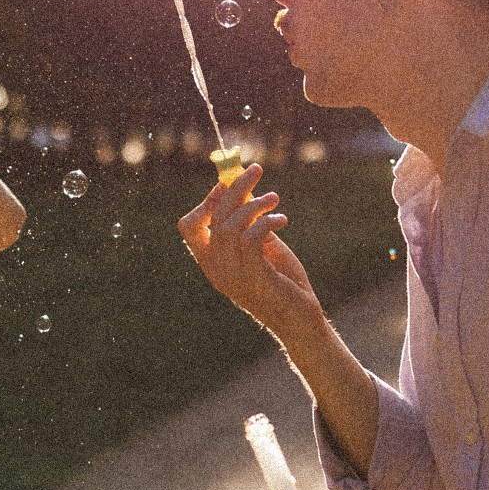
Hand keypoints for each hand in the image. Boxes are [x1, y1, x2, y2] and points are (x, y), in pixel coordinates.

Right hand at [177, 164, 321, 338]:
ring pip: (231, 224)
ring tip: (274, 198)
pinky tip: (282, 219)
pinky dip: (266, 220)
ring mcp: (233, 275)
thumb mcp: (263, 248)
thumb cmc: (283, 283)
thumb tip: (245, 188)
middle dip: (235, 187)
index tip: (226, 185)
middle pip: (215, 217)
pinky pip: (251, 236)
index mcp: (212, 264)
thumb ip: (251, 224)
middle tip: (257, 169)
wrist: (299, 320)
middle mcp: (216, 270)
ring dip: (255, 204)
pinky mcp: (254, 276)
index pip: (189, 228)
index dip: (205, 202)